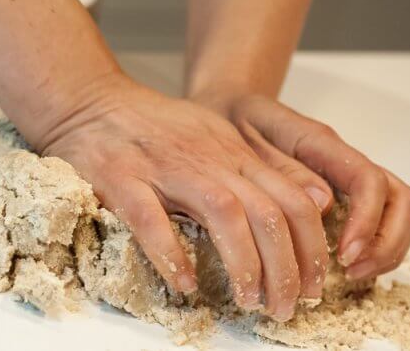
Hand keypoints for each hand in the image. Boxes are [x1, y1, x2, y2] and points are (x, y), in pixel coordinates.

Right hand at [37, 75, 328, 320]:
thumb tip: (318, 201)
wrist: (92, 103)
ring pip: (224, 214)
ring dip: (244, 265)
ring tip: (248, 301)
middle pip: (268, 213)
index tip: (310, 286)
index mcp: (233, 153)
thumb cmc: (154, 126)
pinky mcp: (122, 178)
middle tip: (283, 307)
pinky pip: (151, 219)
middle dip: (286, 269)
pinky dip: (171, 255)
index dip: (310, 249)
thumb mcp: (217, 136)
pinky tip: (184, 282)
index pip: (294, 200)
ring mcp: (165, 168)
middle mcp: (208, 160)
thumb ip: (261, 167)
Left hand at [194, 91, 409, 280]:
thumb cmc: (233, 124)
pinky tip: (342, 267)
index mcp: (320, 142)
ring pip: (395, 210)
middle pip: (399, 197)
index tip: (344, 254)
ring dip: (383, 248)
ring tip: (350, 275)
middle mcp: (342, 158)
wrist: (226, 108)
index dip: (366, 221)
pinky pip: (376, 218)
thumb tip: (324, 203)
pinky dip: (371, 247)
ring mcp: (346, 174)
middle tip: (352, 270)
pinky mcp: (341, 190)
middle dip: (386, 241)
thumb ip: (281, 170)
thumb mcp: (244, 140)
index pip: (367, 180)